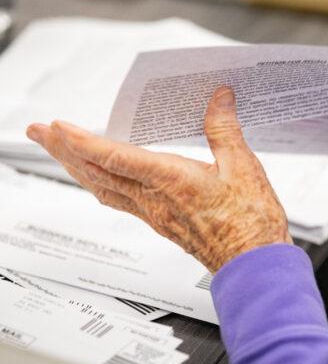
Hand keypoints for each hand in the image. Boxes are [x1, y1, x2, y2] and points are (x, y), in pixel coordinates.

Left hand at [26, 87, 291, 272]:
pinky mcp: (162, 223)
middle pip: (97, 174)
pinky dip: (101, 184)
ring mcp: (155, 215)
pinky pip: (119, 201)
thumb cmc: (250, 223)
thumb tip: (218, 100)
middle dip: (63, 151)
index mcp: (171, 182)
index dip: (82, 140)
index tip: (57, 125)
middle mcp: (155, 200)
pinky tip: (102, 181)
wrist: (253, 264)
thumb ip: (224, 129)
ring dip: (77, 169)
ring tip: (61, 153)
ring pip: (104, 189)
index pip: (114, 157)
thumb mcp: (243, 167)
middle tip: (39, 133)